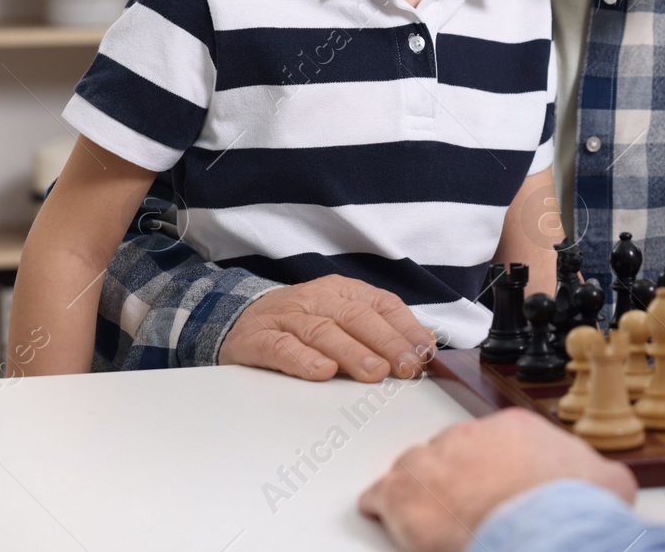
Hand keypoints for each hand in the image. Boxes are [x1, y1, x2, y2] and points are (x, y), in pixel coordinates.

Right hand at [218, 274, 436, 381]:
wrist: (238, 319)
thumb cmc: (302, 323)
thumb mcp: (342, 318)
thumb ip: (381, 331)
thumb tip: (425, 346)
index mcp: (344, 292)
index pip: (382, 305)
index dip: (406, 328)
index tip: (426, 352)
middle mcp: (318, 299)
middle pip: (357, 318)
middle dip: (387, 343)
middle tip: (407, 367)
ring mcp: (287, 318)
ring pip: (324, 331)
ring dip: (352, 353)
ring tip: (375, 373)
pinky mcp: (258, 339)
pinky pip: (282, 347)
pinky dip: (303, 359)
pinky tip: (322, 373)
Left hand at [359, 410, 638, 551]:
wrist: (544, 527)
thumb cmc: (569, 508)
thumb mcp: (605, 481)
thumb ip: (600, 475)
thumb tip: (612, 483)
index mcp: (514, 428)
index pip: (489, 439)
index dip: (488, 467)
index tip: (491, 484)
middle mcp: (470, 436)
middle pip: (450, 451)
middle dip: (455, 477)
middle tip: (464, 507)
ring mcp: (435, 462)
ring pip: (415, 468)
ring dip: (418, 489)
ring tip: (427, 513)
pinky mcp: (406, 495)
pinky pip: (382, 495)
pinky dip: (383, 507)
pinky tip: (387, 516)